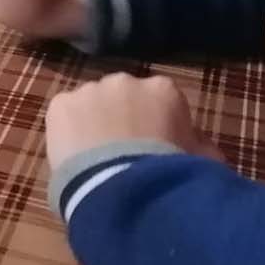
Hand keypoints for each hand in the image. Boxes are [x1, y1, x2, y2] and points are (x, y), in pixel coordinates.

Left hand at [46, 72, 218, 168]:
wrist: (126, 184)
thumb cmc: (170, 173)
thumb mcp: (200, 161)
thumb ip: (200, 148)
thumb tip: (203, 151)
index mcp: (163, 89)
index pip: (159, 101)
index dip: (156, 124)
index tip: (153, 146)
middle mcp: (125, 80)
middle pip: (122, 98)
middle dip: (122, 118)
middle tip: (122, 151)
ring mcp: (89, 90)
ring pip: (91, 104)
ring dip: (93, 122)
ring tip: (97, 157)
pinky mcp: (61, 104)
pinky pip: (65, 116)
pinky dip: (68, 131)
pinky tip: (76, 155)